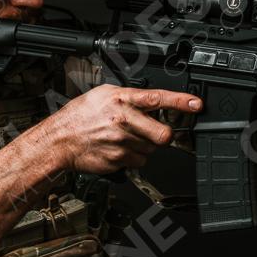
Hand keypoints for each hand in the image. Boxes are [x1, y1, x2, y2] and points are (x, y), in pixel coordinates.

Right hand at [46, 84, 202, 172]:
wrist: (59, 140)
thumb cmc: (79, 116)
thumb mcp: (103, 95)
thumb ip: (130, 97)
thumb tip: (153, 100)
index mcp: (121, 99)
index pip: (158, 98)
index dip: (181, 101)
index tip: (197, 104)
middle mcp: (123, 119)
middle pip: (163, 134)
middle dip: (164, 135)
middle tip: (154, 132)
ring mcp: (121, 142)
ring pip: (152, 149)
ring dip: (144, 145)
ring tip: (124, 138)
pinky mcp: (118, 159)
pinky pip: (139, 161)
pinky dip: (133, 158)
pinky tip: (119, 149)